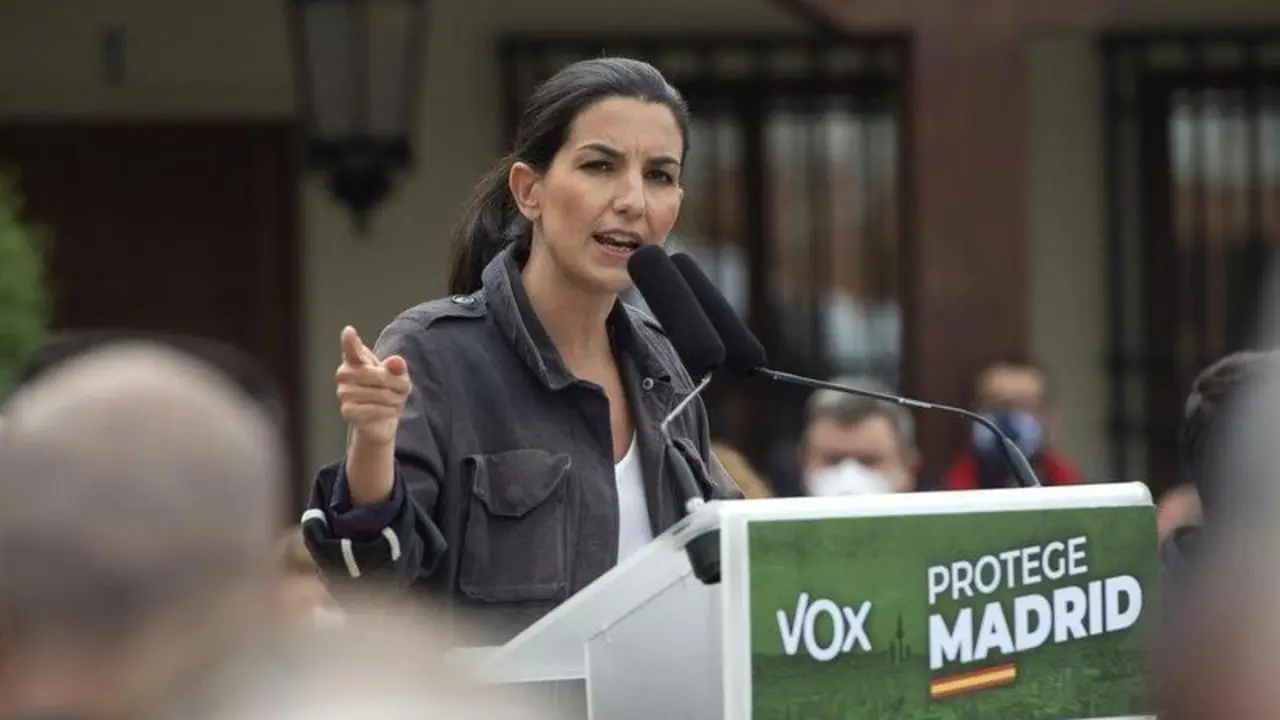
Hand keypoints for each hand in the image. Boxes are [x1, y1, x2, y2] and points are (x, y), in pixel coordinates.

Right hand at [335, 326, 410, 446]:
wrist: (379, 420)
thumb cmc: (386, 391)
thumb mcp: (397, 376)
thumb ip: (397, 367)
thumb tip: (396, 362)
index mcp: (355, 359)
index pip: (352, 349)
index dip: (350, 341)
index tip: (349, 331)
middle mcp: (344, 374)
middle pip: (378, 375)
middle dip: (397, 383)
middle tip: (405, 389)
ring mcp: (343, 393)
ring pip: (379, 394)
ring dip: (396, 399)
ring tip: (397, 401)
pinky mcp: (347, 411)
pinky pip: (374, 410)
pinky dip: (388, 411)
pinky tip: (390, 411)